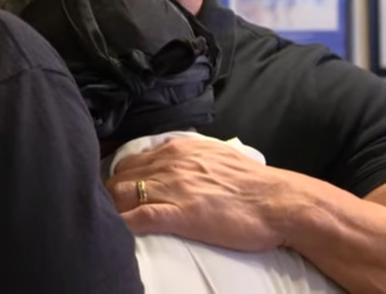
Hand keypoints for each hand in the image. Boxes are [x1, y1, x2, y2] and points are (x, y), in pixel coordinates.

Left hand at [106, 138, 301, 251]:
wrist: (278, 202)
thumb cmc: (252, 183)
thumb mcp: (215, 155)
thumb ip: (189, 155)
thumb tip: (173, 157)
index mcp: (177, 150)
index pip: (131, 161)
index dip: (119, 179)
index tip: (116, 193)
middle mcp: (169, 164)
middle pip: (119, 178)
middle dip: (109, 195)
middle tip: (108, 213)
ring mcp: (173, 188)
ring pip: (122, 195)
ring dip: (111, 210)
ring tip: (107, 225)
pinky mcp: (180, 214)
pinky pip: (138, 219)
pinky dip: (122, 226)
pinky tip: (116, 235)